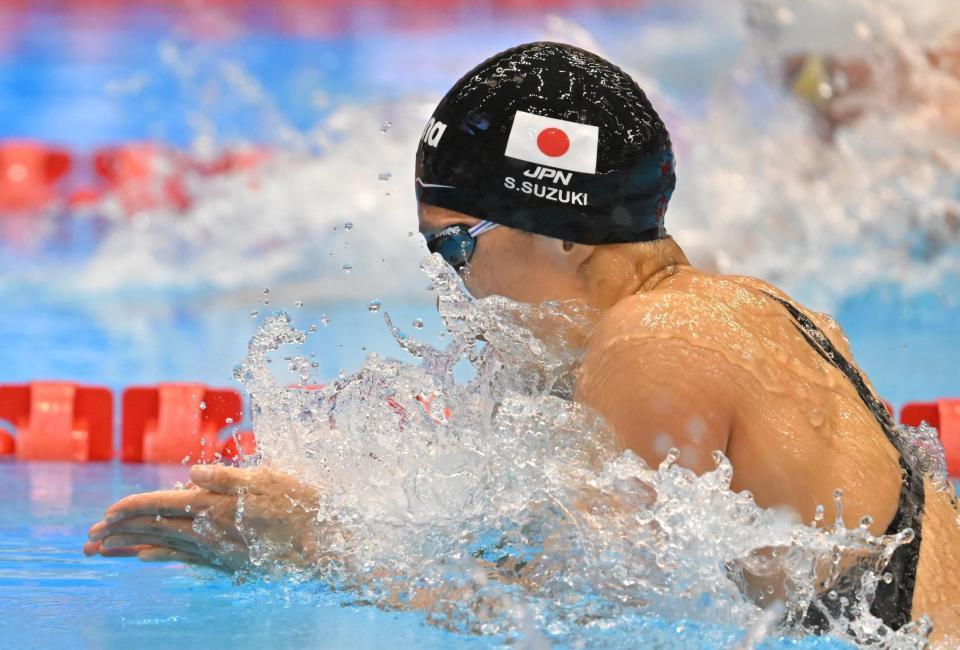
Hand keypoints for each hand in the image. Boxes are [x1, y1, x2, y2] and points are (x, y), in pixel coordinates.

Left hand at [83, 465, 323, 574]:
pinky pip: (186, 559)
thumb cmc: (299, 501)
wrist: (324, 541)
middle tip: (90, 538)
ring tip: (105, 551)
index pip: (160, 505)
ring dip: (132, 547)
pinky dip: (163, 556)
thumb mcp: (265, 478)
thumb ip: (226, 476)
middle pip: (155, 530)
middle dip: (120, 532)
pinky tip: (147, 558)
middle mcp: (210, 530)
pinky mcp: (228, 561)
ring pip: (165, 546)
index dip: (130, 508)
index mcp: (214, 505)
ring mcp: (217, 550)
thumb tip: (193, 475)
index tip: (105, 514)